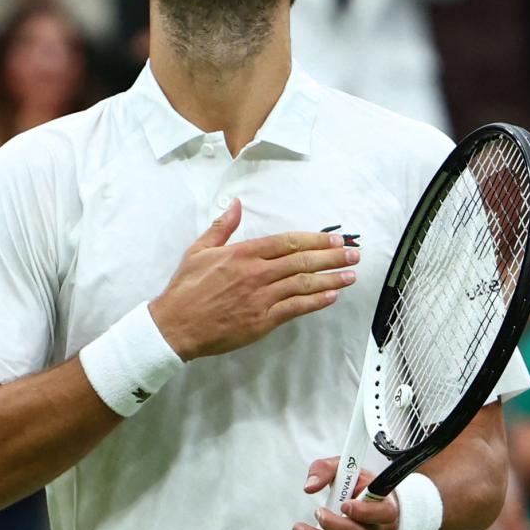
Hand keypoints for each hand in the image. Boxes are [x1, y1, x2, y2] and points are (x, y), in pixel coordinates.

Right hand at [148, 199, 359, 359]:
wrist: (175, 325)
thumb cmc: (186, 288)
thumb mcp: (199, 250)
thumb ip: (222, 227)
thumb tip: (236, 204)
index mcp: (243, 253)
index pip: (287, 242)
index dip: (315, 239)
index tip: (334, 238)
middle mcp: (256, 273)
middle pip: (302, 261)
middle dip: (332, 256)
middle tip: (353, 254)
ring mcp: (261, 298)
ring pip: (303, 284)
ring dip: (331, 279)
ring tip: (350, 275)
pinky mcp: (262, 321)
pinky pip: (295, 309)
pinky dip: (315, 302)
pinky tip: (330, 297)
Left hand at [294, 458, 398, 529]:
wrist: (374, 507)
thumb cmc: (360, 487)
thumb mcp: (345, 469)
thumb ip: (325, 470)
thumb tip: (310, 486)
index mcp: (387, 507)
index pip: (382, 513)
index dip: (363, 512)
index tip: (343, 505)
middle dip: (332, 527)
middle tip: (315, 513)